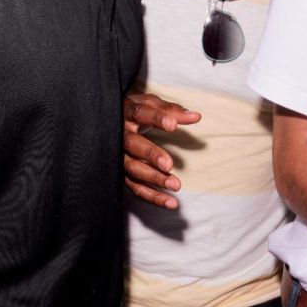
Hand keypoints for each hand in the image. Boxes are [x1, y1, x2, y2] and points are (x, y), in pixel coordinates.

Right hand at [123, 92, 200, 209]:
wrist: (109, 121)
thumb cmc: (135, 111)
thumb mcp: (151, 104)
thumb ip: (172, 110)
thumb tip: (196, 116)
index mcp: (126, 112)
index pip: (140, 113)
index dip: (156, 118)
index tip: (173, 125)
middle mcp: (118, 134)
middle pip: (132, 145)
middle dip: (150, 155)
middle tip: (168, 164)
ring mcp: (118, 155)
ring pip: (133, 169)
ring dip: (154, 179)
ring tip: (175, 185)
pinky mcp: (121, 173)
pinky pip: (136, 187)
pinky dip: (153, 196)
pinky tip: (171, 202)